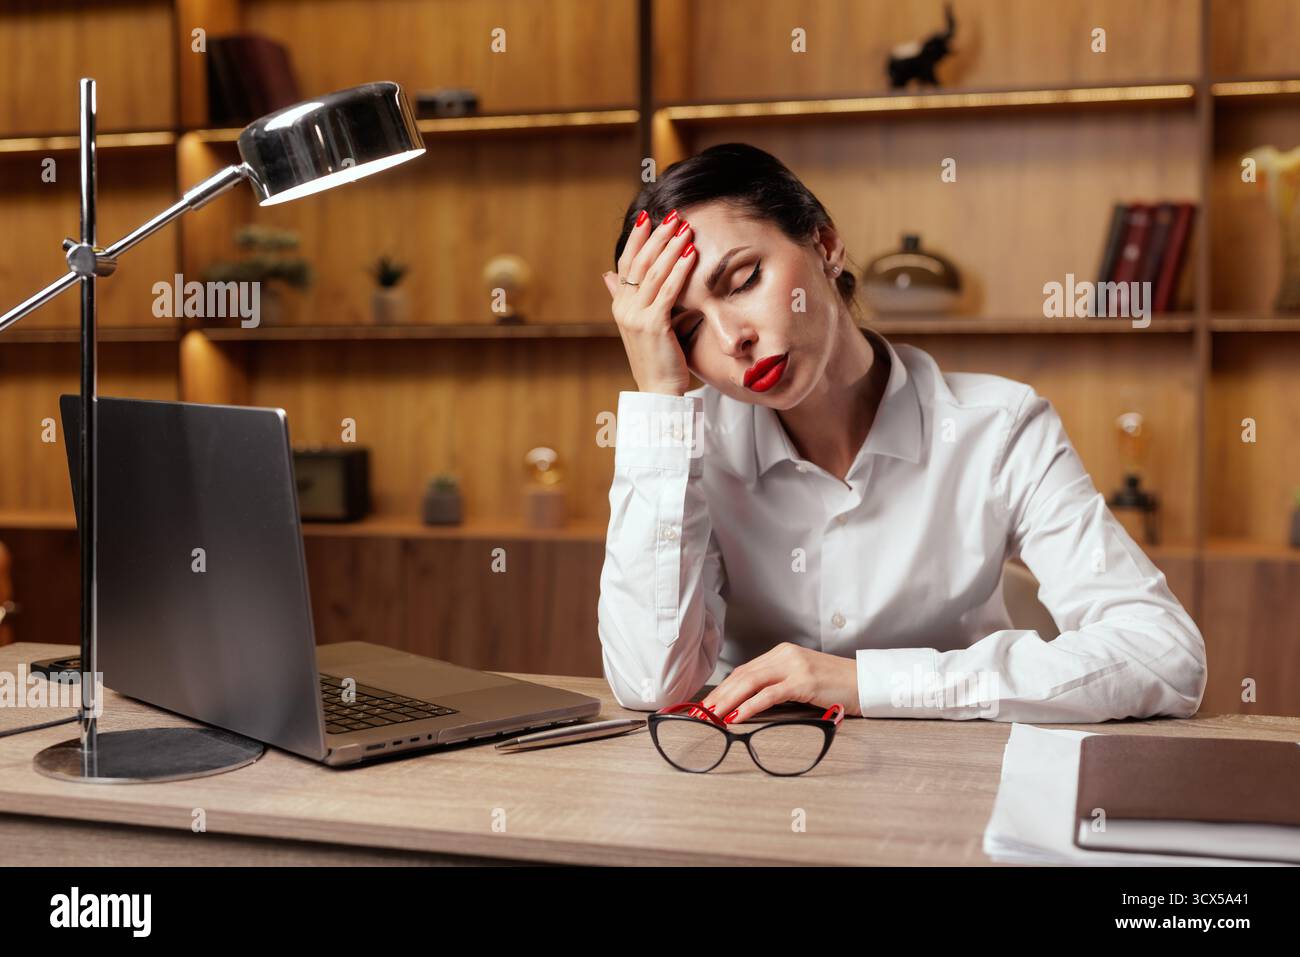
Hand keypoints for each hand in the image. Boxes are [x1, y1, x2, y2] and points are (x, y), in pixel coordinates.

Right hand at [602, 209, 696, 396]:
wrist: (657, 391)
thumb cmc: (654, 358)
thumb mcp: (637, 324)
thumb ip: (622, 297)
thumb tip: (608, 274)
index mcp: (620, 305)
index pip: (626, 263)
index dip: (636, 238)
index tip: (648, 217)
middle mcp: (624, 308)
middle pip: (640, 262)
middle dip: (657, 236)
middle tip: (673, 215)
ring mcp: (636, 316)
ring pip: (654, 272)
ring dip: (671, 247)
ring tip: (685, 229)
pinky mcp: (654, 324)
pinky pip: (668, 290)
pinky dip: (679, 270)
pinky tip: (691, 255)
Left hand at [700, 643, 861, 722]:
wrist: (865, 682)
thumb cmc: (835, 686)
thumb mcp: (802, 680)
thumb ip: (779, 685)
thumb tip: (751, 703)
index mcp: (782, 653)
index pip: (745, 670)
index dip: (724, 687)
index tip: (709, 703)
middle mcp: (785, 655)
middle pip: (743, 675)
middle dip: (720, 695)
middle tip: (702, 713)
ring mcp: (794, 666)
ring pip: (751, 682)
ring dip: (728, 700)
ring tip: (713, 716)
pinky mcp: (803, 681)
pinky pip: (769, 695)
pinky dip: (749, 706)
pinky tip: (736, 717)